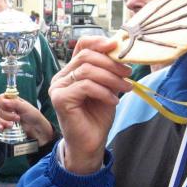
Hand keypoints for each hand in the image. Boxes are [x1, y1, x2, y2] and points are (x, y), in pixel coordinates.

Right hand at [0, 95, 55, 145]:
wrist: (38, 130)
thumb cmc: (34, 116)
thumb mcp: (26, 108)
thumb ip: (15, 103)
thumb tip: (3, 101)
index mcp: (13, 101)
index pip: (1, 98)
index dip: (2, 102)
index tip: (8, 107)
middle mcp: (8, 108)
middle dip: (7, 115)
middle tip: (18, 118)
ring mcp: (7, 117)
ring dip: (4, 122)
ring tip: (12, 125)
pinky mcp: (6, 126)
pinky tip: (2, 128)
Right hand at [50, 36, 131, 173]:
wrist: (90, 144)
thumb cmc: (97, 117)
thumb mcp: (107, 88)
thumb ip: (108, 71)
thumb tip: (120, 51)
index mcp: (70, 71)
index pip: (81, 46)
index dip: (99, 42)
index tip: (117, 46)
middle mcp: (61, 77)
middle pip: (86, 56)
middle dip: (111, 63)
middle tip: (128, 73)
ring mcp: (58, 88)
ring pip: (87, 70)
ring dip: (111, 78)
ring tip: (125, 88)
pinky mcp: (60, 99)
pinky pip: (85, 86)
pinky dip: (104, 91)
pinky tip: (114, 100)